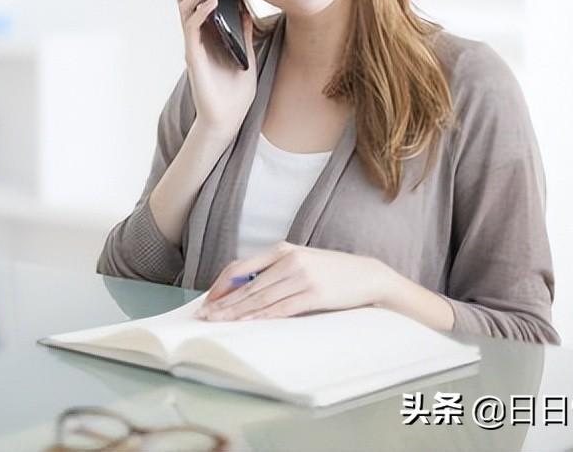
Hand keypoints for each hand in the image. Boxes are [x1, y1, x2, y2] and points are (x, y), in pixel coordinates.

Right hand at [176, 0, 257, 139]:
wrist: (229, 118)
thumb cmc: (235, 91)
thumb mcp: (245, 53)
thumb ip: (241, 31)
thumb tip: (243, 6)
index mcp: (208, 33)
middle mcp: (197, 36)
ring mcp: (193, 44)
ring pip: (185, 7)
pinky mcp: (193, 55)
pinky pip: (191, 27)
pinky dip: (200, 10)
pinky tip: (213, 1)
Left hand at [194, 242, 392, 321]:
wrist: (367, 275)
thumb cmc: (331, 271)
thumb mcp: (300, 261)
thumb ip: (274, 270)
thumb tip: (244, 289)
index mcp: (282, 249)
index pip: (241, 266)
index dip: (222, 284)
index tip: (209, 299)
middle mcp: (289, 260)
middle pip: (247, 285)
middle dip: (224, 302)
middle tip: (205, 315)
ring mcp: (302, 277)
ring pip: (261, 298)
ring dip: (237, 312)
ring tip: (220, 322)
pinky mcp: (314, 294)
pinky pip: (282, 308)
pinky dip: (262, 316)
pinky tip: (248, 322)